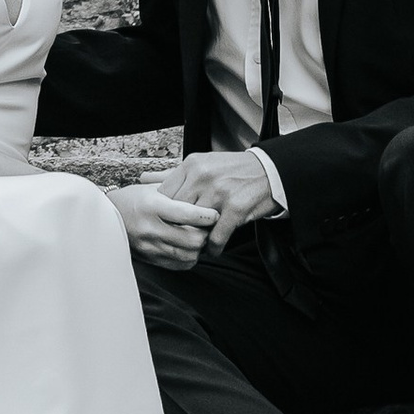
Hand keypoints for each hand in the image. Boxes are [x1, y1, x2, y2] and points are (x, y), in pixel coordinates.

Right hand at [115, 184, 217, 271]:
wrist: (105, 217)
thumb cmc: (133, 199)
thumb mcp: (153, 187)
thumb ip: (178, 189)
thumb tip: (205, 193)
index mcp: (152, 206)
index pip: (188, 214)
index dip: (207, 215)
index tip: (214, 213)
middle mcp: (150, 228)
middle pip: (192, 239)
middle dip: (206, 234)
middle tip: (209, 227)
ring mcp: (150, 246)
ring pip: (189, 254)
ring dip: (199, 247)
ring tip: (200, 236)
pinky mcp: (150, 259)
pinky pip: (180, 264)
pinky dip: (190, 257)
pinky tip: (189, 247)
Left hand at [159, 148, 281, 249]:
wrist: (270, 171)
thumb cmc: (233, 170)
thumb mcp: (201, 164)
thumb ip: (171, 174)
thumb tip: (144, 179)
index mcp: (192, 165)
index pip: (165, 194)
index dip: (164, 211)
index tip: (166, 220)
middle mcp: (203, 176)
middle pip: (177, 211)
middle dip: (178, 226)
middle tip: (179, 236)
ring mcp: (219, 192)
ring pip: (195, 225)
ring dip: (195, 239)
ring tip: (195, 244)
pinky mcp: (235, 208)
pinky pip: (216, 236)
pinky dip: (213, 247)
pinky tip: (213, 248)